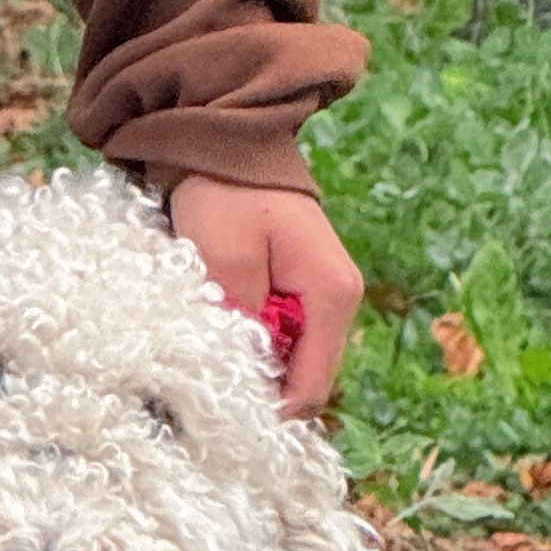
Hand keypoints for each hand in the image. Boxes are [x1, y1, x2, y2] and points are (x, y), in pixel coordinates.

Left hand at [165, 175, 362, 416]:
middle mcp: (339, 298)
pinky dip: (254, 337)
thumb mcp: (224, 257)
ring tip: (212, 348)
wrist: (225, 139)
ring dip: (255, 359)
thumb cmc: (225, 193)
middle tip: (211, 378)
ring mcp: (323, 294)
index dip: (270, 409)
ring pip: (292, 356)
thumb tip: (247, 382)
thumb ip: (241, 323)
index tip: (223, 411)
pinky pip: (283, 333)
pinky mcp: (303, 287)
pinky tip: (224, 325)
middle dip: (261, 384)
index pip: (311, 386)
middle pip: (305, 375)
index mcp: (332, 293)